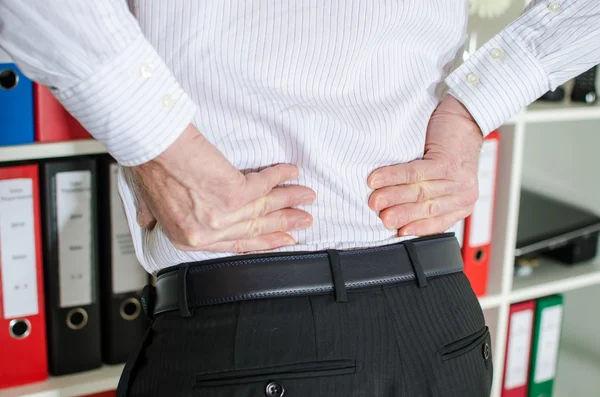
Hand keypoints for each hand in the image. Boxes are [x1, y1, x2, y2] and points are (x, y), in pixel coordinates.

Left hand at [126, 124, 315, 252]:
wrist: (151, 145)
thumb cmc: (147, 167)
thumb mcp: (146, 202)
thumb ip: (154, 216)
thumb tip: (152, 222)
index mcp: (190, 238)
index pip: (234, 244)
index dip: (263, 242)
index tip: (282, 240)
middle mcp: (208, 232)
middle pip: (256, 228)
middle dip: (285, 224)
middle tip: (303, 221)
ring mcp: (222, 216)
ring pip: (266, 208)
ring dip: (291, 201)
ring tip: (307, 198)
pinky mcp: (234, 194)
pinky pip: (266, 185)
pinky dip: (282, 176)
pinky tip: (293, 174)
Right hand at [367, 95, 483, 235]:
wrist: (466, 116)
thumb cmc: (451, 147)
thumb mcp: (444, 179)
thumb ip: (429, 196)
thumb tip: (396, 211)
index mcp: (461, 204)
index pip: (434, 222)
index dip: (413, 228)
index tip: (394, 232)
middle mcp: (463, 195)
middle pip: (424, 208)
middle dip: (398, 214)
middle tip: (379, 217)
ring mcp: (458, 179)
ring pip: (418, 192)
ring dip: (392, 196)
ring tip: (374, 200)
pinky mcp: (448, 163)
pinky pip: (415, 173)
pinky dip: (393, 176)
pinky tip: (377, 179)